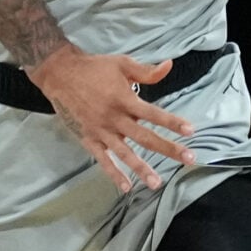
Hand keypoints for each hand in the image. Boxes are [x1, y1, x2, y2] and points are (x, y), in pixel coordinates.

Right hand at [29, 46, 197, 191]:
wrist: (60, 74)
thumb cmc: (94, 68)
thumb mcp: (121, 64)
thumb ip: (146, 71)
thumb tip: (170, 65)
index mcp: (124, 99)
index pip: (153, 114)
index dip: (172, 122)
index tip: (190, 131)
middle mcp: (114, 118)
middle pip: (145, 137)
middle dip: (168, 149)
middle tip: (189, 159)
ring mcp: (101, 131)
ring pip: (125, 154)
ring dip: (142, 169)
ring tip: (157, 183)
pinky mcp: (89, 139)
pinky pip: (103, 160)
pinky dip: (114, 174)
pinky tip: (127, 187)